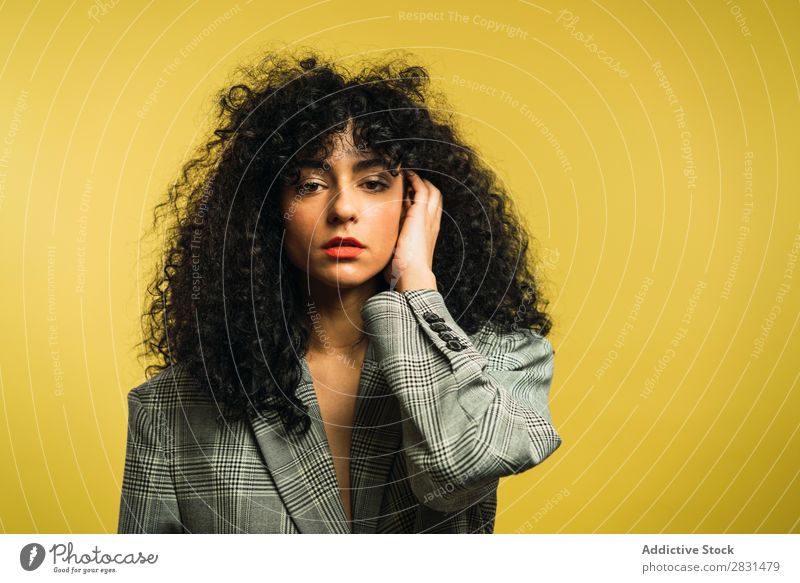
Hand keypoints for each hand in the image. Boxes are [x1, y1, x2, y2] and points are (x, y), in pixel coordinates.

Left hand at [383, 170, 441, 291]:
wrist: (412, 276)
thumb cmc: (403, 273)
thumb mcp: (398, 256)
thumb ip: (391, 247)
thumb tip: (376, 247)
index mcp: (428, 235)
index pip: (429, 212)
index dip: (421, 201)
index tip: (409, 195)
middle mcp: (432, 225)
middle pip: (435, 199)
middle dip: (425, 187)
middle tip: (411, 181)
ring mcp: (428, 218)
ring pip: (432, 192)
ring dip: (421, 182)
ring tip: (409, 176)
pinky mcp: (421, 214)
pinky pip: (422, 190)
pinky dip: (416, 180)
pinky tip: (407, 175)